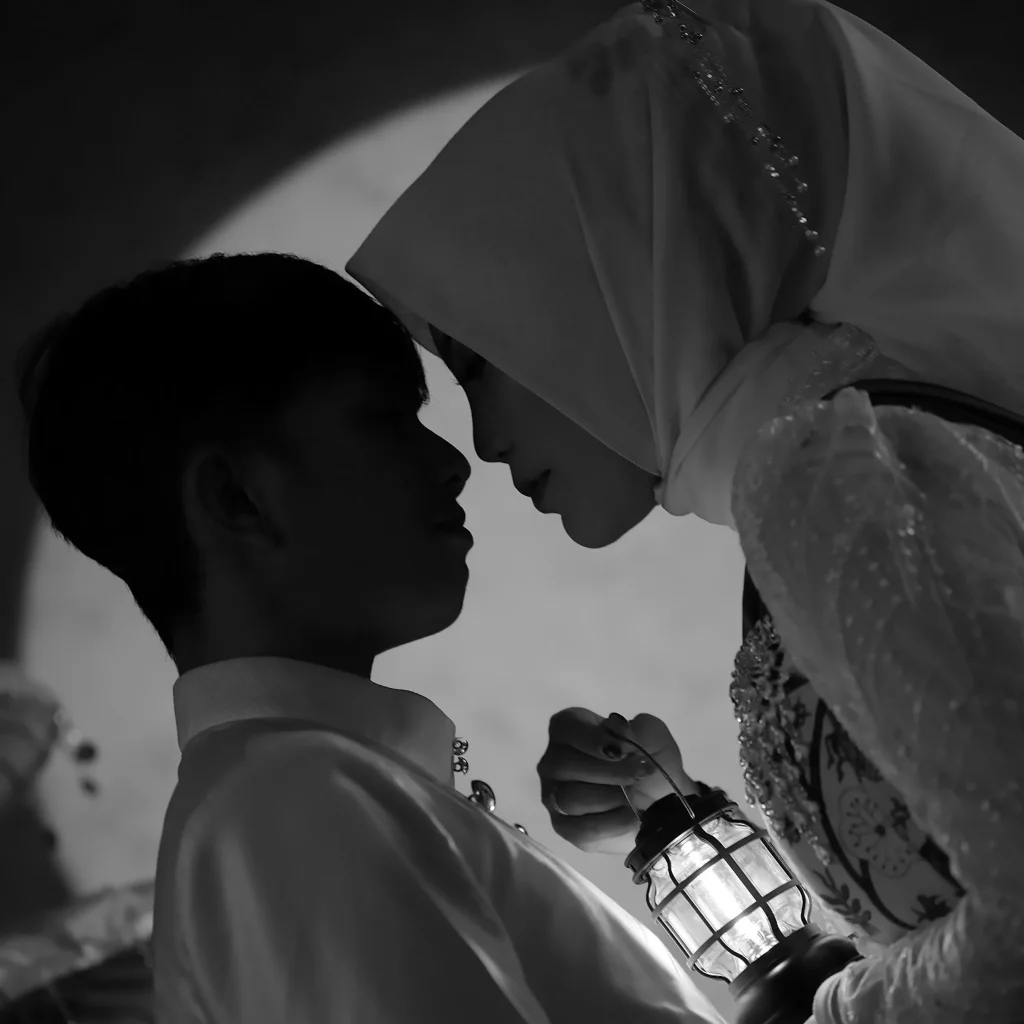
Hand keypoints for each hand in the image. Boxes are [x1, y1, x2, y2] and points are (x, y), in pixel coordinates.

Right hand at [536, 708, 697, 854]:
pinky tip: (633, 817)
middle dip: (609, 771)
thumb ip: (635, 730)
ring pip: (570, 798)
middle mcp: (554, 762)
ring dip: (611, 797)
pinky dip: (612, 824)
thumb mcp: (651, 736)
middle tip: (642, 774)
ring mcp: (555, 796)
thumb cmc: (651, 760)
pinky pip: (580, 830)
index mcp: (569, 730)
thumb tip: (617, 732)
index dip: (591, 737)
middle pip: (565, 764)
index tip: (623, 749)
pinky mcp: (566, 828)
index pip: (565, 726)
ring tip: (637, 796)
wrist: (664, 800)